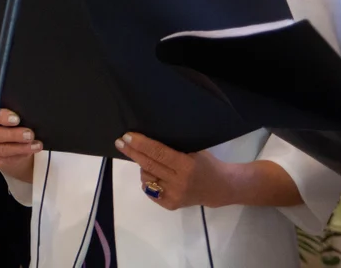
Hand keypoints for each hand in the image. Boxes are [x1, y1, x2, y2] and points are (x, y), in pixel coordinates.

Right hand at [0, 109, 40, 178]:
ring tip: (35, 145)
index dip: (2, 117)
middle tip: (29, 134)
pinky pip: (4, 161)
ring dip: (21, 148)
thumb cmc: (4, 125)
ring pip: (2, 150)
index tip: (17, 119)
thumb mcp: (4, 117)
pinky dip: (18, 157)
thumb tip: (22, 116)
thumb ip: (8, 115)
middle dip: (14, 135)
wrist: (3, 142)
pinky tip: (29, 152)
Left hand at [116, 133, 230, 210]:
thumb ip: (172, 148)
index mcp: (186, 165)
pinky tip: (153, 175)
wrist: (221, 188)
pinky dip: (148, 180)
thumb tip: (146, 139)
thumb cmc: (206, 163)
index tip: (127, 136)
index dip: (141, 144)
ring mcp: (174, 195)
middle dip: (132, 152)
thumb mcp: (194, 150)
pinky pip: (149, 190)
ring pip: (146, 178)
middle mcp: (179, 182)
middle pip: (149, 165)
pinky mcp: (171, 205)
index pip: (158, 153)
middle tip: (120, 142)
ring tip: (149, 162)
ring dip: (142, 167)